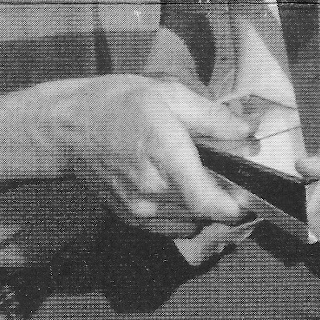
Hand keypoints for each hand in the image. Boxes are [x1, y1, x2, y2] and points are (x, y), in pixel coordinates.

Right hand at [42, 75, 253, 235]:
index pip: (207, 201)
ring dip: (204, 204)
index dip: (237, 204)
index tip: (248, 190)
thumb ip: (213, 117)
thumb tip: (249, 132)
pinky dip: (185, 211)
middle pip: (208, 211)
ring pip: (193, 222)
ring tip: (194, 171)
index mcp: (163, 153)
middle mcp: (152, 191)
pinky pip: (174, 226)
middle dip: (223, 193)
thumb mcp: (170, 93)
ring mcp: (140, 211)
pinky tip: (176, 183)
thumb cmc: (119, 103)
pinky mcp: (133, 220)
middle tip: (220, 164)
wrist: (69, 127)